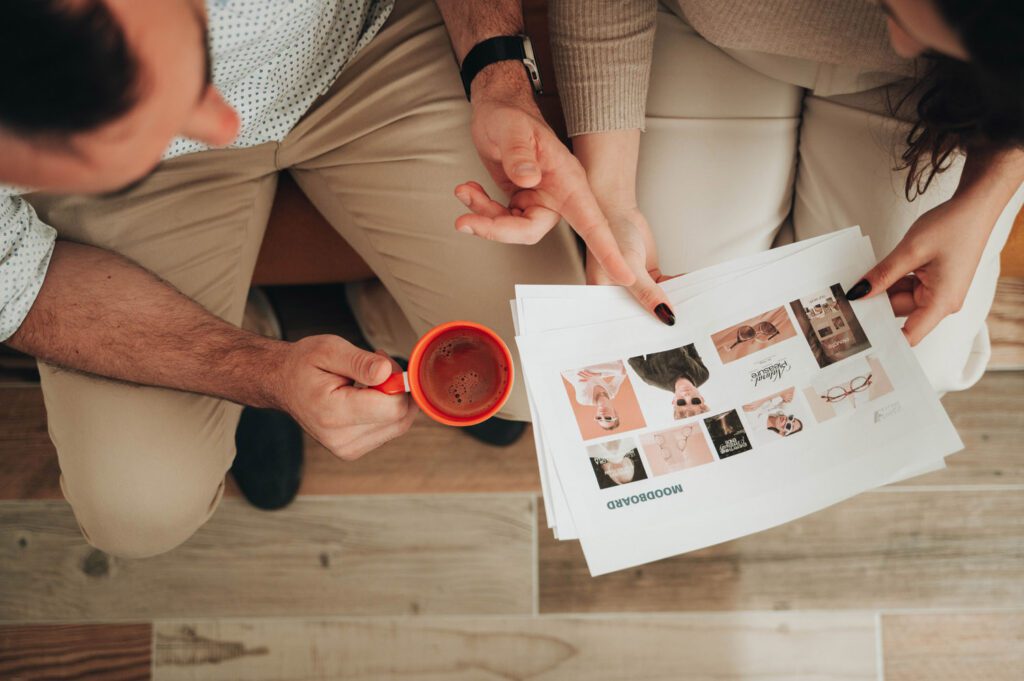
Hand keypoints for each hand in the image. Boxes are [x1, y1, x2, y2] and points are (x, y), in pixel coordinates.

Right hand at [273, 335, 417, 460]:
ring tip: (369, 380)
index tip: (382, 363)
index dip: (398, 382)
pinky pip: (389, 430)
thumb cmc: (303, 365)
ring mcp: (347, 449)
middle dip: (397, 389)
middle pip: (399, 418)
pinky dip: (386, 410)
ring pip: (398, 425)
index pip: (392, 408)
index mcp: (333, 413)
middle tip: (376, 367)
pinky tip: (367, 396)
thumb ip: (360, 362)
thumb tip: (388, 372)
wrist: (283, 383)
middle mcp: (340, 439)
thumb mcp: (329, 349)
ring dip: (393, 399)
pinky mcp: (353, 450)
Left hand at [453, 63, 633, 285]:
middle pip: (532, 231)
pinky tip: (469, 189)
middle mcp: (556, 195)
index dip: (607, 250)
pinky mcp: (519, 203)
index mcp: (568, 180)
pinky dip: (480, 208)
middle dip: (497, 229)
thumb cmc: (512, 115)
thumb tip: (527, 180)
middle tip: (467, 221)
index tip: (622, 275)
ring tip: (466, 192)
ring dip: (484, 217)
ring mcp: (537, 200)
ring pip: (512, 228)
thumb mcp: (513, 130)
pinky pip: (499, 219)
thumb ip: (520, 155)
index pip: (591, 221)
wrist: (496, 110)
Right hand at [586, 203, 676, 323]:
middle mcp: (617, 295)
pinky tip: (685, 287)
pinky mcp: (646, 278)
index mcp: (603, 297)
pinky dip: (674, 287)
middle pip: (640, 314)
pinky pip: (663, 288)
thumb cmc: (609, 234)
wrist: (618, 213)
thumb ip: (647, 292)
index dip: (638, 330)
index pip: (622, 321)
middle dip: (657, 318)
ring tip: (685, 306)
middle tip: (676, 322)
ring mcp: (633, 287)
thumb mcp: (630, 266)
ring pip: (655, 301)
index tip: (658, 334)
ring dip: (670, 301)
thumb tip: (663, 312)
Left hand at [846, 198, 991, 345]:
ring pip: (899, 297)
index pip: (910, 335)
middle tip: (846, 299)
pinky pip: (906, 286)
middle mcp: (942, 301)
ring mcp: (938, 291)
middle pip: (899, 312)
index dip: (886, 339)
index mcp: (942, 302)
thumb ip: (882, 275)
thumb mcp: (910, 251)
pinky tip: (877, 272)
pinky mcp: (933, 281)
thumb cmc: (954, 226)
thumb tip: (858, 294)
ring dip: (882, 288)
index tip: (860, 339)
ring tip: (859, 280)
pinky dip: (892, 279)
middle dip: (875, 303)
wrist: (975, 206)